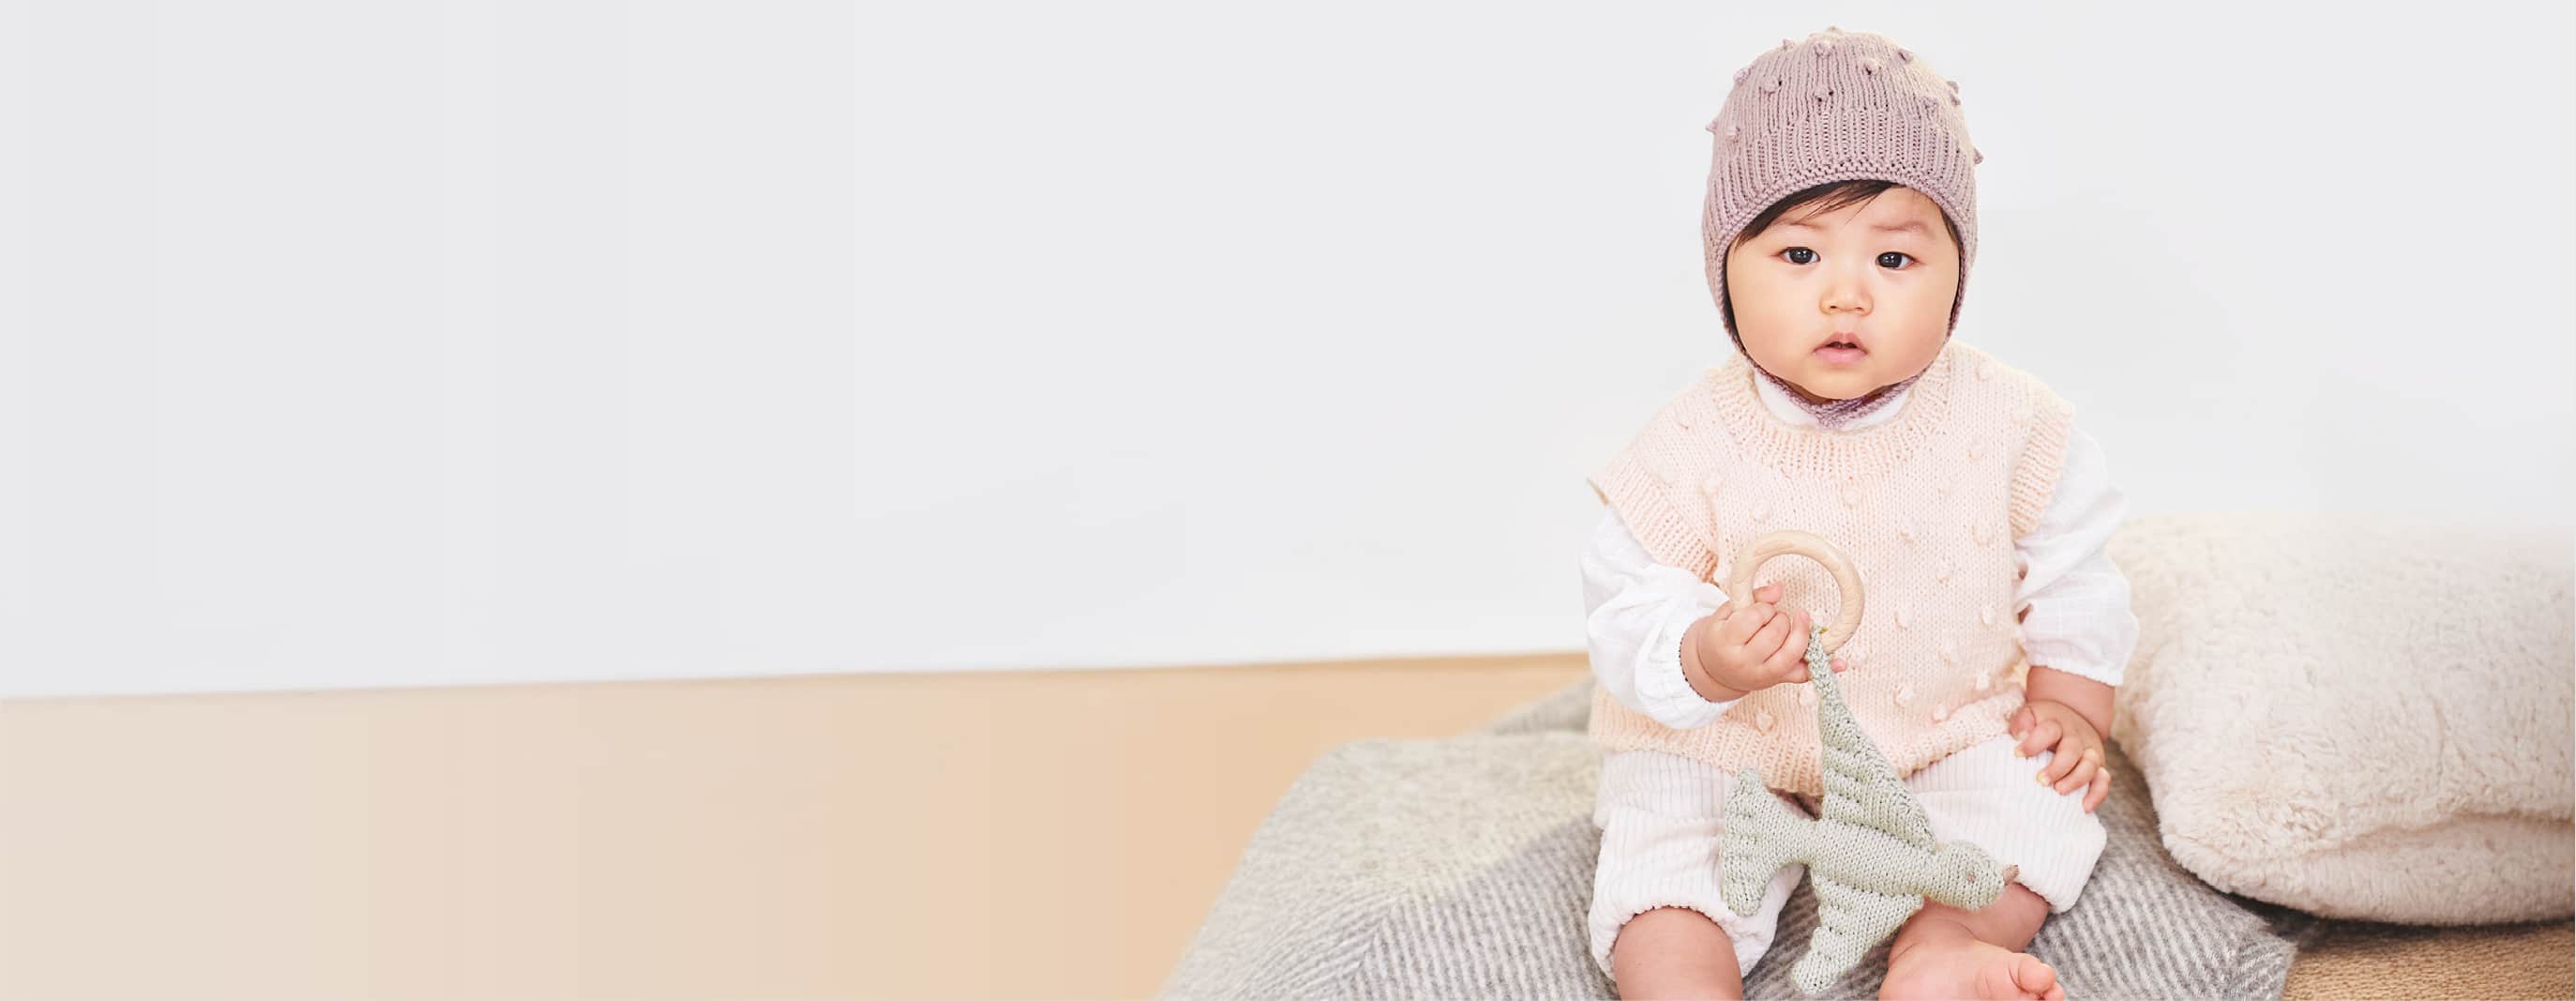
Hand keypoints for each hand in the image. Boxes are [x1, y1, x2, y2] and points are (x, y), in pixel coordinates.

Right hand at [1691, 582, 1851, 698]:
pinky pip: (1804, 675)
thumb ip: (1753, 597)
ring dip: (1798, 633)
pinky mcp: (1778, 682)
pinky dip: (1824, 667)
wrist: (1714, 671)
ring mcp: (1763, 675)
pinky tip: (1840, 661)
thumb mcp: (1727, 613)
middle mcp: (1744, 662)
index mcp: (1726, 642)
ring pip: (1792, 652)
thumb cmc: (1722, 637)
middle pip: (1776, 633)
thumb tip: (1779, 588)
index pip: (1755, 617)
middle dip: (1781, 619)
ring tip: (1789, 627)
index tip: (1760, 610)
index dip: (1763, 609)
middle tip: (1772, 620)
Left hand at [2009, 699, 2110, 812]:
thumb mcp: (2030, 716)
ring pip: (2090, 765)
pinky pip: (2103, 781)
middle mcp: (2076, 736)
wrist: (2072, 717)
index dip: (2034, 743)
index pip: (2049, 731)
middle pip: (2071, 751)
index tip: (2017, 754)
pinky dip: (2096, 794)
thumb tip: (2020, 735)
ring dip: (2076, 780)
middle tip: (2041, 781)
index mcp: (2056, 723)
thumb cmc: (2042, 723)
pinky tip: (2084, 807)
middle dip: (2057, 768)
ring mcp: (2090, 751)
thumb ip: (2023, 723)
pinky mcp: (2099, 767)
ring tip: (2060, 791)